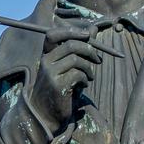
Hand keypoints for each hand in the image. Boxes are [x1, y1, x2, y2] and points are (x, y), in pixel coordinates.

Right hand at [23, 15, 102, 129]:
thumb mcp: (66, 67)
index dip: (71, 31)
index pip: (52, 35)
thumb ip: (78, 49)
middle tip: (97, 59)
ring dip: (89, 67)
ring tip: (90, 76)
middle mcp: (45, 62)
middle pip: (70, 45)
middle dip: (89, 49)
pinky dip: (85, 79)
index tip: (87, 35)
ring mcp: (50, 74)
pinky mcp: (58, 85)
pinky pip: (78, 74)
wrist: (45, 114)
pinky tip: (84, 85)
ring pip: (76, 59)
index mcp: (45, 56)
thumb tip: (93, 30)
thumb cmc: (58, 89)